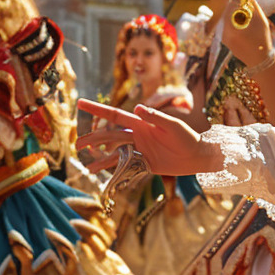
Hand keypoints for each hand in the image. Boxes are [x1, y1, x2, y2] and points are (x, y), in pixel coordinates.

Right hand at [77, 99, 222, 176]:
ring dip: (99, 155)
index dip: (97, 109)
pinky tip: (99, 172)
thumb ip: (154, 117)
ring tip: (84, 160)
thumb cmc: (188, 137)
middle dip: (93, 138)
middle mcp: (137, 135)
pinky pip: (124, 165)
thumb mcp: (172, 125)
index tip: (80, 102)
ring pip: (114, 151)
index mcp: (141, 123)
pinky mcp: (143, 163)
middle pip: (110, 135)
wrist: (197, 156)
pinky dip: (111, 168)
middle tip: (77, 143)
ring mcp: (139, 149)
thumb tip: (136, 108)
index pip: (114, 115)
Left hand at [220, 0, 274, 68]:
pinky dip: (232, 20)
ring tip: (242, 8)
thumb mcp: (261, 22)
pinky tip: (241, 18)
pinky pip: (227, 26)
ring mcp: (224, 37)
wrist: (259, 61)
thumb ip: (254, 7)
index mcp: (233, 28)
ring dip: (233, 12)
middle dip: (233, 4)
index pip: (231, 7)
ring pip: (226, 19)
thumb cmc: (263, 41)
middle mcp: (225, 33)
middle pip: (227, 13)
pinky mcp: (225, 41)